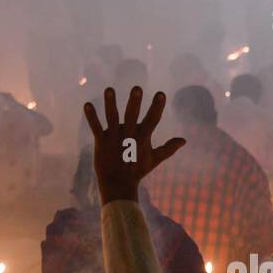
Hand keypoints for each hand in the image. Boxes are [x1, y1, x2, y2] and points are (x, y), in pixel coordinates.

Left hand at [84, 86, 185, 203]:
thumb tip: (184, 140)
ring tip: (109, 89)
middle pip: (131, 116)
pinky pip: (96, 128)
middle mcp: (128, 136)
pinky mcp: (101, 142)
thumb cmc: (137, 171)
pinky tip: (87, 105)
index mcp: (142, 138)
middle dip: (134, 103)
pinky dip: (91, 117)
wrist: (119, 184)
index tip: (160, 94)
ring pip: (112, 118)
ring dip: (110, 104)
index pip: (152, 120)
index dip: (157, 107)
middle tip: (137, 89)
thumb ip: (169, 148)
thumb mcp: (155, 159)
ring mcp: (114, 138)